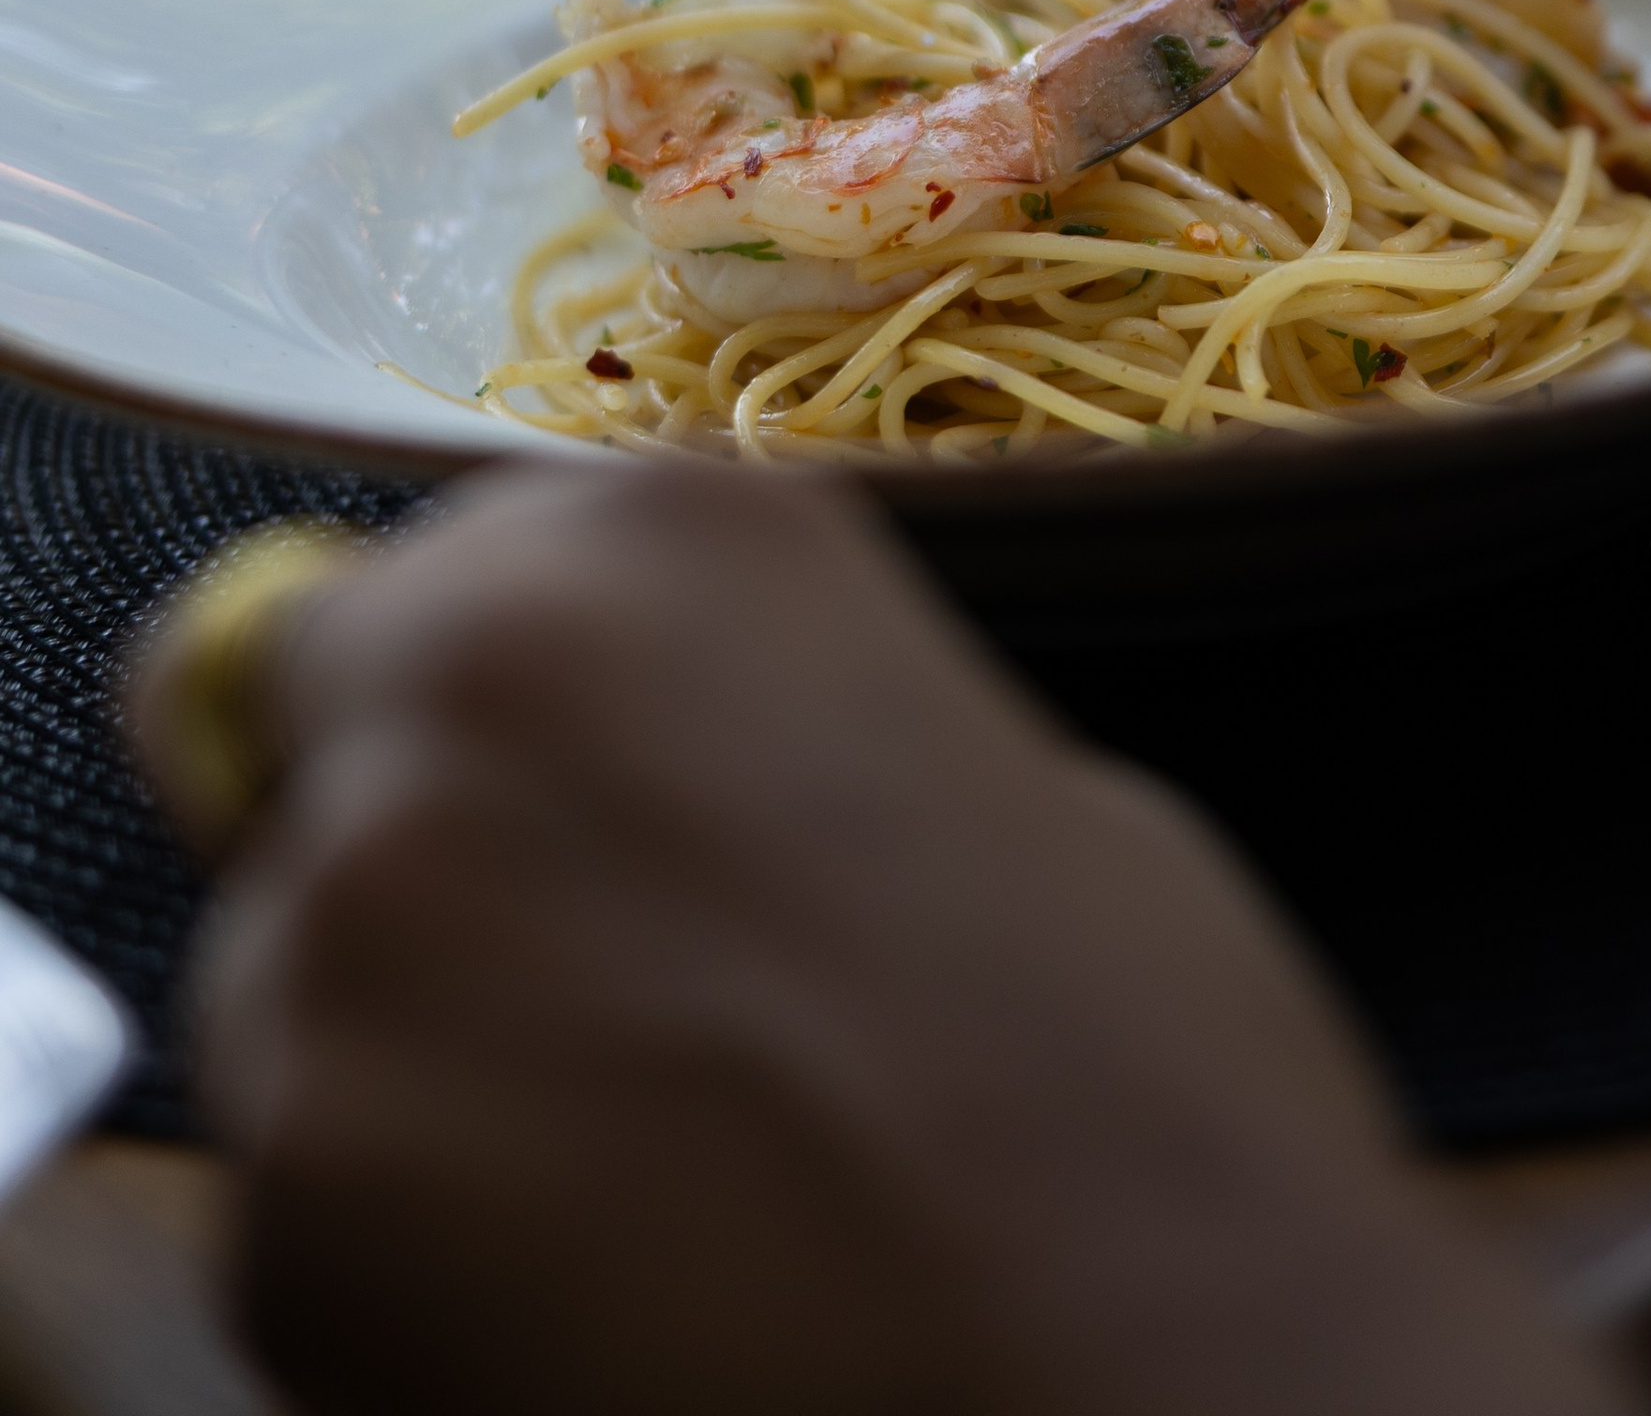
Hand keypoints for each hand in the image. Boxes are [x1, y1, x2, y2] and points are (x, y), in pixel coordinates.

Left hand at [185, 467, 1641, 1415]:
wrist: (1143, 1346)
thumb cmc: (1119, 1068)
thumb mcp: (946, 753)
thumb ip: (723, 722)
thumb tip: (633, 787)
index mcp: (651, 539)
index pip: (385, 598)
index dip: (449, 728)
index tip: (535, 821)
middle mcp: (465, 685)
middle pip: (303, 774)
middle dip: (406, 880)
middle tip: (585, 1013)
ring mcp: (358, 932)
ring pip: (284, 996)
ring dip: (400, 1072)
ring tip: (630, 1170)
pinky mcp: (294, 1194)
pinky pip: (292, 1213)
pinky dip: (399, 1260)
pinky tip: (597, 1286)